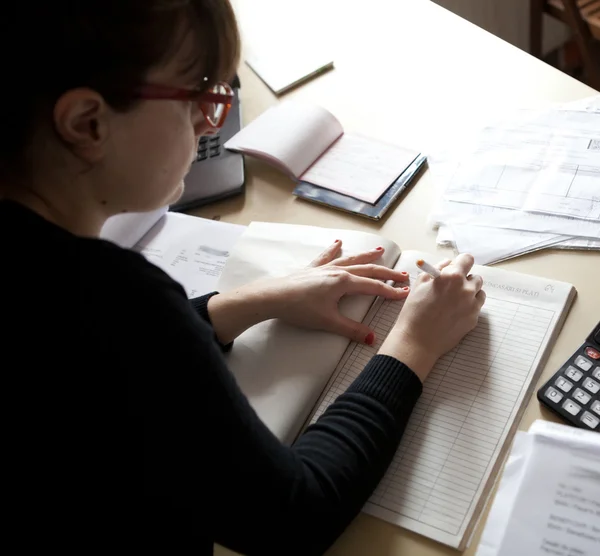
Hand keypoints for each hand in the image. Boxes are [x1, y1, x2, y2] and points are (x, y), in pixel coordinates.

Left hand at [207, 240, 410, 344]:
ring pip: (350, 259)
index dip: (390, 291)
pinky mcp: (312, 269)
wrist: (273, 297)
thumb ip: (351, 330)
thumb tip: (371, 338)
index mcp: (344, 283)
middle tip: (402, 274)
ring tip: (379, 250)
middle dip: (386, 272)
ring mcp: (324, 268)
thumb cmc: (299, 309)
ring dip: (366, 256)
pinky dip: (334, 250)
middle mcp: (337, 271)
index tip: (405, 293)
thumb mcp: (328, 322)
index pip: (373, 286)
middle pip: (367, 269)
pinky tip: (338, 243)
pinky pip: (326, 256)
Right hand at [379, 253, 485, 381]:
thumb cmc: (414, 311)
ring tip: (454, 301)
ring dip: (469, 292)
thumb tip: (448, 264)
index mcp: (452, 276)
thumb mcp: (420, 283)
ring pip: (479, 291)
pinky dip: (469, 306)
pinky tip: (455, 312)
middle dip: (465, 280)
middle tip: (451, 289)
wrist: (417, 340)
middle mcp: (466, 288)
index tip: (456, 268)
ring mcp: (472, 304)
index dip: (461, 263)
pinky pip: (477, 306)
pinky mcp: (474, 318)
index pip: (467, 259)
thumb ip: (437, 269)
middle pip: (475, 276)